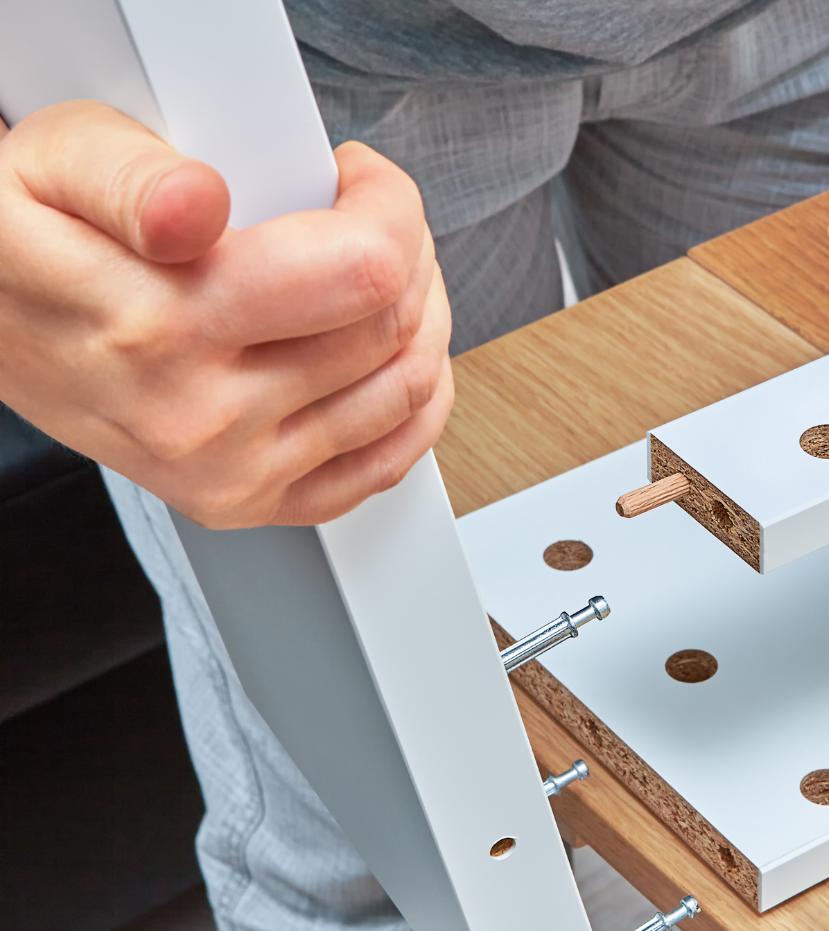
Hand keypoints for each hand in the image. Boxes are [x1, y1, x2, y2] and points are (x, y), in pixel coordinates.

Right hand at [0, 101, 452, 527]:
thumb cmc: (22, 234)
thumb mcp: (58, 161)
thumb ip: (134, 176)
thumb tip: (195, 202)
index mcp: (161, 323)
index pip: (362, 272)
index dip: (387, 207)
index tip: (355, 176)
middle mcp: (198, 415)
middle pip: (391, 330)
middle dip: (407, 253)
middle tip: (369, 216)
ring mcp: (225, 471)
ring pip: (404, 395)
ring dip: (420, 321)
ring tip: (377, 275)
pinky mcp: (244, 501)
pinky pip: (380, 470)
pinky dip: (412, 408)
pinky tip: (391, 356)